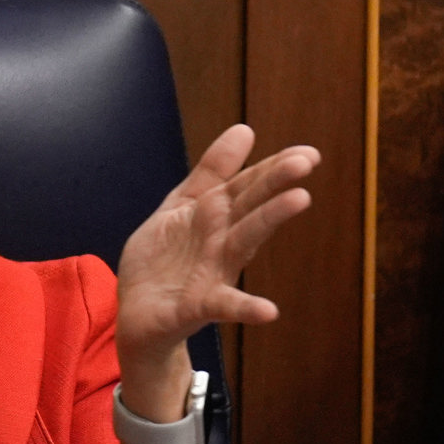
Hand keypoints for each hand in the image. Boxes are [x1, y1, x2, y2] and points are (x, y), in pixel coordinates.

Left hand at [115, 124, 317, 419]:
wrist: (136, 314)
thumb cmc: (163, 259)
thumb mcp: (180, 208)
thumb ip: (210, 173)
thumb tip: (245, 129)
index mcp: (214, 217)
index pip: (246, 186)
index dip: (272, 167)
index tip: (307, 153)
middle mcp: (221, 243)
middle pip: (250, 208)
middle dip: (274, 184)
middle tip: (305, 162)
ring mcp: (213, 274)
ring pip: (243, 243)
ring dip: (269, 220)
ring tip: (299, 199)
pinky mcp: (198, 306)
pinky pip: (224, 305)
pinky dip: (246, 308)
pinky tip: (268, 310)